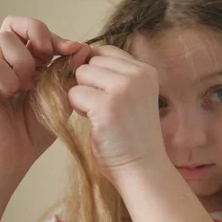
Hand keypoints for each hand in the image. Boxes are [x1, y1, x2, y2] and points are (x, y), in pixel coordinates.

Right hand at [0, 16, 89, 176]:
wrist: (14, 160)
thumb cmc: (34, 132)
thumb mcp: (61, 99)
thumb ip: (69, 74)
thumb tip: (83, 48)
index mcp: (21, 62)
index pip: (32, 31)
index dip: (54, 36)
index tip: (74, 51)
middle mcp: (0, 62)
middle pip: (13, 25)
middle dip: (39, 37)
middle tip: (48, 59)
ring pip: (4, 41)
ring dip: (24, 63)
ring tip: (26, 88)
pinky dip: (8, 79)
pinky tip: (11, 96)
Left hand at [67, 45, 167, 181]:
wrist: (143, 169)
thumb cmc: (132, 136)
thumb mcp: (132, 96)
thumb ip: (113, 75)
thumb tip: (78, 53)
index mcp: (146, 72)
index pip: (106, 51)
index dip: (96, 70)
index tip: (103, 93)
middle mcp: (138, 76)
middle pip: (91, 62)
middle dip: (89, 83)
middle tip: (104, 108)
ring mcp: (123, 89)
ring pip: (81, 74)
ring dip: (82, 95)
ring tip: (100, 115)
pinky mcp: (106, 106)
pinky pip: (74, 93)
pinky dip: (78, 109)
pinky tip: (96, 123)